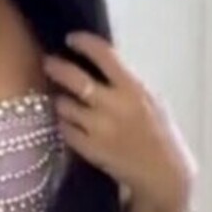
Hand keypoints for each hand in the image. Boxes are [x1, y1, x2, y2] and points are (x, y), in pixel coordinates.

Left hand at [43, 32, 197, 211]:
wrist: (163, 173)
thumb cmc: (160, 133)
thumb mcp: (150, 100)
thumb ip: (125, 82)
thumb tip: (100, 63)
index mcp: (133, 89)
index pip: (104, 54)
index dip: (83, 42)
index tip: (71, 38)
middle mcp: (114, 106)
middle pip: (74, 78)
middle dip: (57, 66)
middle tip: (48, 62)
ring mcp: (99, 129)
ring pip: (64, 105)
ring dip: (60, 99)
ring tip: (63, 99)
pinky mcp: (89, 150)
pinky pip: (65, 129)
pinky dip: (64, 123)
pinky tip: (69, 122)